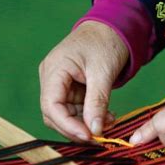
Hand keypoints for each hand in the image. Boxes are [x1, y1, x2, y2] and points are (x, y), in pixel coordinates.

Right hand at [39, 21, 128, 140]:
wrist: (113, 28)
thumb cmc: (106, 42)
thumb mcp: (103, 73)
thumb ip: (97, 102)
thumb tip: (95, 131)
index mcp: (54, 69)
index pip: (51, 105)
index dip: (67, 125)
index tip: (89, 136)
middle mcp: (52, 78)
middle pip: (55, 114)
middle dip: (77, 128)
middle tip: (100, 136)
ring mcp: (60, 84)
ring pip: (66, 115)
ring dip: (86, 124)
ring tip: (109, 123)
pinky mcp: (70, 88)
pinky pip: (75, 109)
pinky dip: (90, 116)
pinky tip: (106, 117)